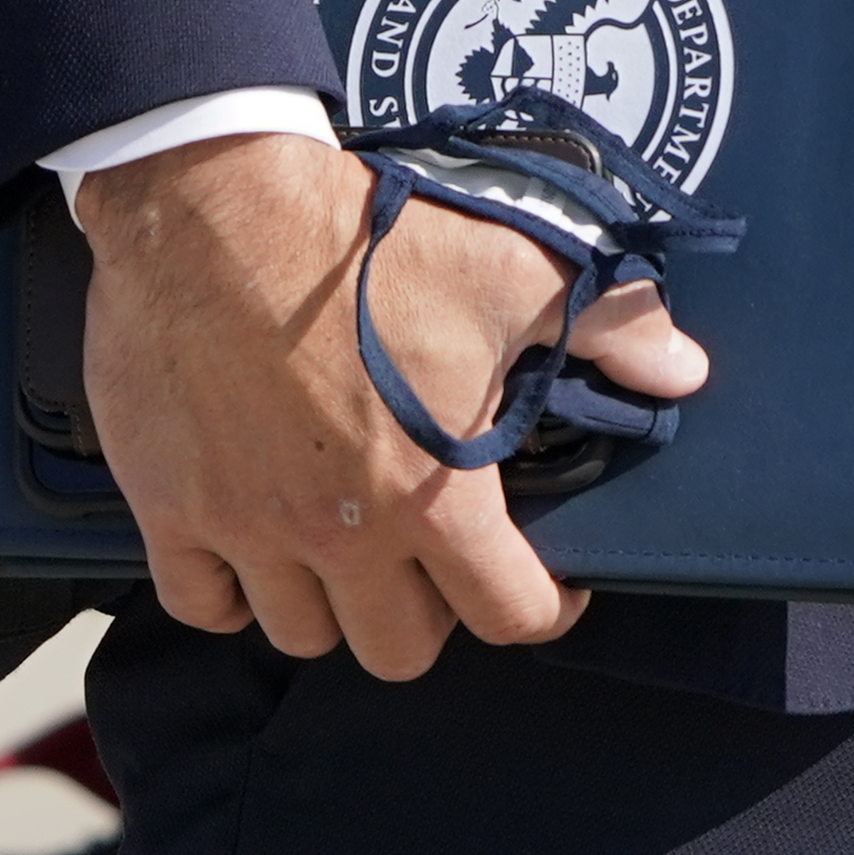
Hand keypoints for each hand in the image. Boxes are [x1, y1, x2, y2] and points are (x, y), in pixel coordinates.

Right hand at [71, 130, 709, 680]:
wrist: (215, 204)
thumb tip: (682, 369)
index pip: (508, 616)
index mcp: (433, 495)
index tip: (550, 585)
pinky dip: (230, 593)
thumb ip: (610, 326)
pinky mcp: (170, 507)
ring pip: (299, 634)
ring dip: (331, 605)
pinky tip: (255, 550)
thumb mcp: (515, 268)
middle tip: (437, 562)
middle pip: (396, 650)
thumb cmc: (366, 240)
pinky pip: (200, 604)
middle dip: (430, 616)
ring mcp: (248, 529)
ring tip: (349, 552)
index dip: (546, 609)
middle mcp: (341, 535)